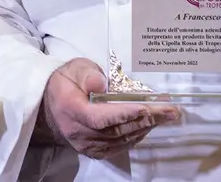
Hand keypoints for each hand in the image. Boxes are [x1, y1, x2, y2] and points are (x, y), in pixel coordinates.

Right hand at [37, 58, 179, 158]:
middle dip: (145, 120)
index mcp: (70, 109)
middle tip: (169, 111)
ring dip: (145, 128)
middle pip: (115, 130)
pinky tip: (149, 126)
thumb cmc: (65, 84)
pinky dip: (135, 136)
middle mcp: (77, 132)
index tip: (146, 108)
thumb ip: (87, 74)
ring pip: (119, 140)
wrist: (50, 108)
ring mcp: (85, 145)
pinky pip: (118, 147)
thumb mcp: (73, 69)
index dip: (123, 114)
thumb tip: (102, 83)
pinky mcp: (93, 151)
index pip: (99, 117)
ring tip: (165, 116)